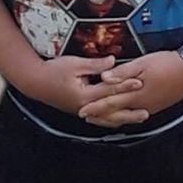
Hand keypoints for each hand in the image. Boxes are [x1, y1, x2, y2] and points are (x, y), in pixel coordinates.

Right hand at [25, 54, 148, 122]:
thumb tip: (113, 62)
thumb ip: (96, 65)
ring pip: (106, 119)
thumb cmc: (54, 70)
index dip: (125, 85)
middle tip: (146, 110)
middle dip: (129, 111)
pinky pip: (99, 119)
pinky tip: (120, 120)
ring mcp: (82, 111)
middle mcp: (85, 107)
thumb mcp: (75, 63)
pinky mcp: (80, 110)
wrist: (35, 82)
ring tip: (138, 118)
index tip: (139, 82)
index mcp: (84, 95)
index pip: (109, 90)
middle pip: (111, 111)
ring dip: (123, 119)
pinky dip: (111, 120)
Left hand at [77, 50, 182, 127]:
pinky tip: (122, 114)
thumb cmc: (167, 64)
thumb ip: (123, 72)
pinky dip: (125, 115)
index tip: (82, 110)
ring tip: (100, 117)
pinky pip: (136, 114)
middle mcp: (142, 105)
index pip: (110, 103)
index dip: (95, 107)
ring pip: (126, 116)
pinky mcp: (157, 106)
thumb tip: (104, 77)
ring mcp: (150, 107)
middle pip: (116, 113)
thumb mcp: (143, 63)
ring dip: (111, 117)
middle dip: (100, 115)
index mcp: (136, 94)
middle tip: (86, 117)